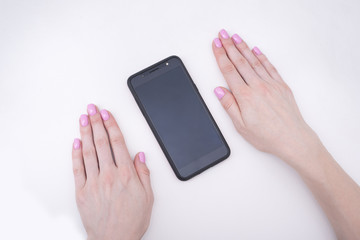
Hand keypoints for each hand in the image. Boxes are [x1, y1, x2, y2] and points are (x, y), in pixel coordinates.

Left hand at [72, 104, 153, 239]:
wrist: (114, 239)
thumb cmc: (131, 220)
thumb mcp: (147, 197)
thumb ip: (144, 173)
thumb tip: (140, 155)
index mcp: (126, 175)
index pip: (118, 143)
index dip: (112, 125)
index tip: (107, 114)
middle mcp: (109, 175)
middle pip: (102, 142)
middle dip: (97, 122)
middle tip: (92, 109)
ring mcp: (93, 182)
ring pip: (89, 151)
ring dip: (86, 132)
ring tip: (84, 119)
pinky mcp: (82, 191)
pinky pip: (78, 168)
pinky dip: (76, 153)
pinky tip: (76, 142)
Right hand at [212, 29, 319, 168]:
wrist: (293, 139)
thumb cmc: (267, 136)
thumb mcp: (241, 126)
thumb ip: (229, 106)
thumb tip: (219, 91)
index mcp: (245, 96)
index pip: (229, 71)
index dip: (220, 56)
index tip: (216, 45)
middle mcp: (258, 87)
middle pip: (239, 62)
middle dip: (229, 46)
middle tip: (222, 35)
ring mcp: (271, 84)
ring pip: (254, 61)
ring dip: (243, 48)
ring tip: (235, 37)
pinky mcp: (281, 85)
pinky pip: (269, 67)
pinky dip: (261, 57)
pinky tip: (256, 50)